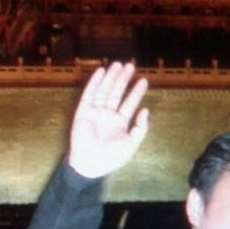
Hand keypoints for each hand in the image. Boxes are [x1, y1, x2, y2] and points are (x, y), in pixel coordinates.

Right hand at [69, 62, 148, 178]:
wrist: (91, 164)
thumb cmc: (111, 157)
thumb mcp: (131, 143)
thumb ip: (140, 128)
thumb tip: (146, 111)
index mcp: (119, 123)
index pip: (129, 103)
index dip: (136, 92)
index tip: (143, 80)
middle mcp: (107, 115)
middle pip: (117, 93)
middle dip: (123, 79)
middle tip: (130, 65)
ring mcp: (95, 112)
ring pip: (105, 90)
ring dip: (111, 77)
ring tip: (118, 64)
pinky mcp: (83, 112)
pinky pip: (89, 94)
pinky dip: (95, 83)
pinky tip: (101, 71)